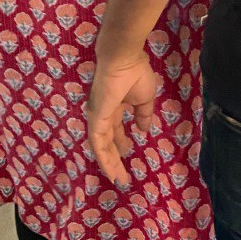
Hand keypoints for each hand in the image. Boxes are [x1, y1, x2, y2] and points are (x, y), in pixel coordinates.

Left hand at [86, 52, 156, 184]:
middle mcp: (103, 114)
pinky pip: (97, 143)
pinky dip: (103, 158)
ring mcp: (97, 117)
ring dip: (109, 164)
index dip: (121, 144)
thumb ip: (143, 115)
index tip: (129, 155)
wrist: (123, 59)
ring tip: (118, 179)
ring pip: (101, 147)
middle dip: (115, 159)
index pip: (115, 131)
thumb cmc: (135, 73)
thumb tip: (144, 129)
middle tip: (122, 176)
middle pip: (108, 142)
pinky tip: (109, 170)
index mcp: (115, 106)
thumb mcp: (145, 98)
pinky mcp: (95, 119)